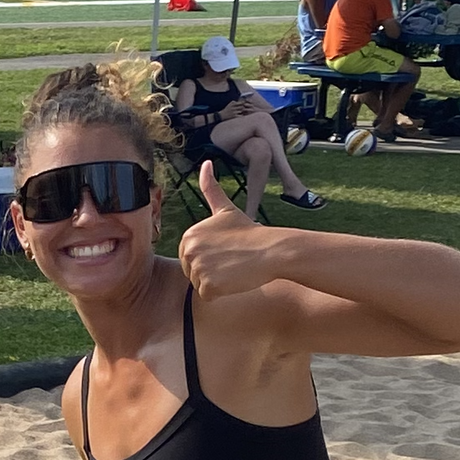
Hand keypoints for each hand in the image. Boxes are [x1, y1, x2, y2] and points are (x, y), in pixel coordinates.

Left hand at [177, 166, 293, 301]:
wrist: (271, 249)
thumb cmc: (250, 232)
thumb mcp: (226, 209)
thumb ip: (210, 189)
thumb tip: (206, 162)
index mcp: (188, 235)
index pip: (191, 258)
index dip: (210, 258)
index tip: (227, 250)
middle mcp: (188, 250)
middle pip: (192, 273)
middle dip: (211, 271)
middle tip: (231, 260)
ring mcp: (197, 268)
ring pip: (200, 285)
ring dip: (217, 282)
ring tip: (234, 268)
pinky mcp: (207, 286)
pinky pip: (208, 296)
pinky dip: (221, 293)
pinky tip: (234, 279)